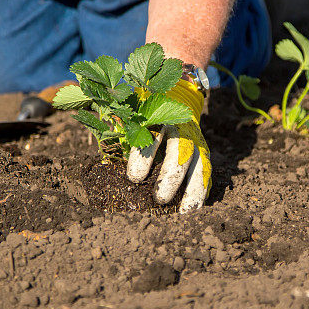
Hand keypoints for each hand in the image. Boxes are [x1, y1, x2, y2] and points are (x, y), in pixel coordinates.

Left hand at [127, 79, 210, 212]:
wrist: (175, 98)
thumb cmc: (142, 114)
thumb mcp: (128, 115)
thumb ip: (116, 131)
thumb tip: (101, 159)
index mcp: (157, 115)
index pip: (152, 134)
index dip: (144, 156)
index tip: (135, 177)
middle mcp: (180, 126)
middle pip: (180, 150)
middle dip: (171, 175)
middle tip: (159, 198)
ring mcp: (196, 140)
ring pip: (200, 162)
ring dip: (193, 187)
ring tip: (184, 210)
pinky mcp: (204, 151)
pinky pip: (207, 171)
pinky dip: (202, 189)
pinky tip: (193, 208)